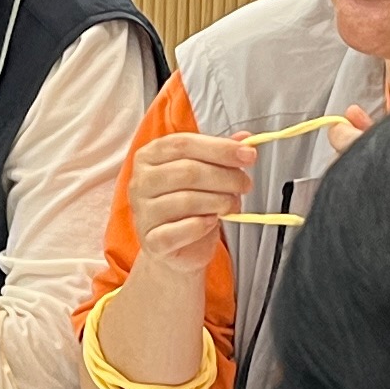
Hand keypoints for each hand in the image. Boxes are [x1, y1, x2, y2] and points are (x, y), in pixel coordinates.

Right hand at [122, 128, 260, 275]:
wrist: (177, 248)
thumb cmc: (190, 206)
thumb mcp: (205, 172)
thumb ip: (221, 154)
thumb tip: (246, 140)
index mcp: (149, 156)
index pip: (183, 144)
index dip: (220, 148)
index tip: (249, 156)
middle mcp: (140, 182)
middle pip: (187, 171)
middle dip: (225, 177)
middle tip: (245, 184)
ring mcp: (143, 212)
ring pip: (187, 200)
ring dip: (219, 201)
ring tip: (233, 205)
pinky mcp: (152, 241)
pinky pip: (181, 231)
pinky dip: (203, 226)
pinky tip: (213, 222)